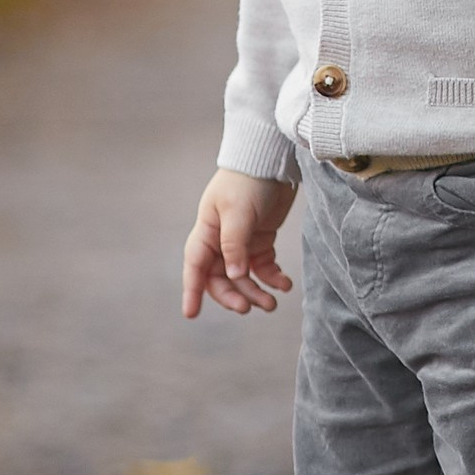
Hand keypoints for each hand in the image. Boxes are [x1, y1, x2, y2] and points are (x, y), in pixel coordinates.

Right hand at [182, 169, 296, 319]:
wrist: (272, 159)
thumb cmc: (248, 180)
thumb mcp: (238, 211)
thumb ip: (234, 245)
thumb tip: (233, 276)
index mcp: (207, 231)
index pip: (195, 265)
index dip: (192, 290)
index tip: (191, 314)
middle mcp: (220, 239)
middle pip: (220, 278)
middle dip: (233, 295)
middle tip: (249, 307)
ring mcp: (241, 241)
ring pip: (243, 277)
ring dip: (255, 292)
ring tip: (271, 303)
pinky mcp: (261, 240)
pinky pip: (263, 268)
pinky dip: (272, 278)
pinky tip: (284, 285)